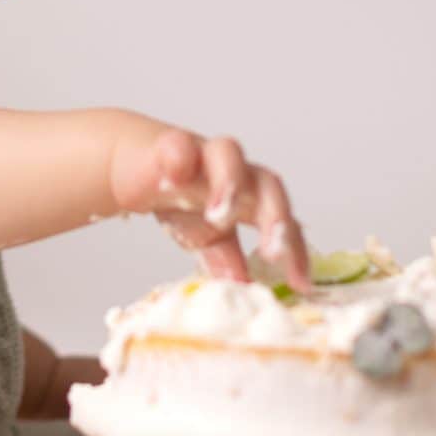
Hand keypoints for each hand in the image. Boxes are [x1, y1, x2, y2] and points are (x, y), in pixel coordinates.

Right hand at [109, 123, 311, 290]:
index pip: (283, 221)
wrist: (134, 164)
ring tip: (219, 216)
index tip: (301, 284)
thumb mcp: (205, 237)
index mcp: (249, 199)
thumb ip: (227, 261)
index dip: (296, 251)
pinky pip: (178, 145)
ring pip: (229, 154)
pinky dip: (179, 158)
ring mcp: (201, 156)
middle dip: (275, 217)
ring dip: (230, 183)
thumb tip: (246, 290)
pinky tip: (175, 177)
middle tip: (273, 252)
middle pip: (267, 183)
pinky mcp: (167, 145)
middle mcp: (233, 174)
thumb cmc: (180, 196)